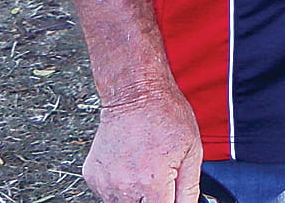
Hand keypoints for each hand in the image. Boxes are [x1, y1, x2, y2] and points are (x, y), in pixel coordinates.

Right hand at [82, 84, 201, 202]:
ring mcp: (105, 182)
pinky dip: (119, 186)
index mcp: (152, 182)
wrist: (135, 93)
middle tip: (159, 178)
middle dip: (152, 199)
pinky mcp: (92, 176)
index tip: (170, 195)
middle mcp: (125, 186)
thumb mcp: (192, 151)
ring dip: (135, 196)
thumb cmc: (166, 114)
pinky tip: (130, 165)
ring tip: (144, 169)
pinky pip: (107, 193)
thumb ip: (189, 188)